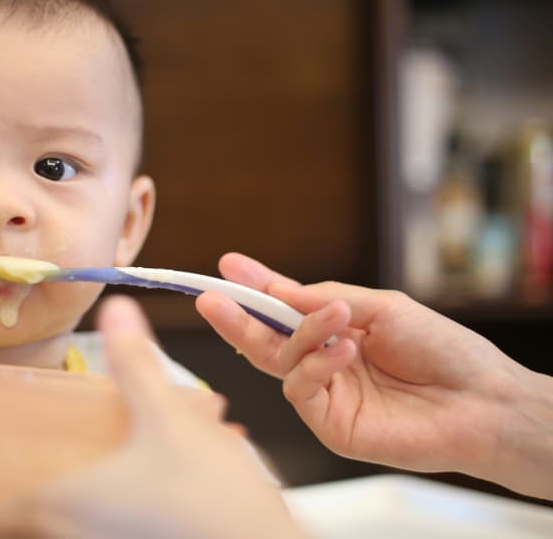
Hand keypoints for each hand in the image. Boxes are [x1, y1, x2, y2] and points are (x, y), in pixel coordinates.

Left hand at [0, 295, 301, 538]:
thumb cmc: (210, 495)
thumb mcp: (168, 417)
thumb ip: (136, 363)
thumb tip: (119, 310)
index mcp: (59, 504)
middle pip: (3, 538)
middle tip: (9, 487)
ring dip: (41, 522)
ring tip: (65, 489)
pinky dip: (79, 528)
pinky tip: (116, 506)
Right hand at [196, 253, 552, 498]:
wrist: (481, 400)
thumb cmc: (441, 349)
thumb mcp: (381, 307)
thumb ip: (326, 300)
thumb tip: (279, 290)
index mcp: (336, 332)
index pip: (285, 311)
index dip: (256, 289)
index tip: (228, 267)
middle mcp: (324, 362)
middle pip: (266, 341)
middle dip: (237, 317)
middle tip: (210, 298)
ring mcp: (325, 395)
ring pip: (281, 362)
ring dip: (300, 334)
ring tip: (334, 319)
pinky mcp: (329, 424)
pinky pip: (299, 389)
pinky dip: (314, 365)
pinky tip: (344, 351)